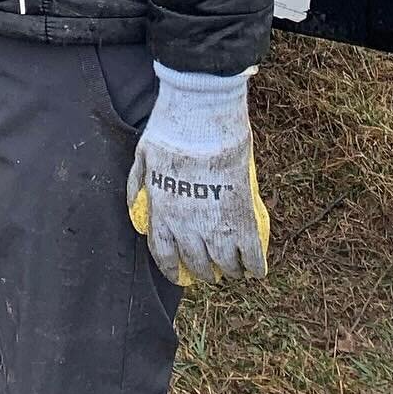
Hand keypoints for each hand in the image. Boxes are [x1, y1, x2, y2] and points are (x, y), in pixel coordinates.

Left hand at [126, 63, 269, 285]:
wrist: (201, 119)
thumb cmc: (169, 132)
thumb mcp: (142, 159)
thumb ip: (137, 186)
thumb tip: (136, 206)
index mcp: (162, 214)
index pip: (164, 256)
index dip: (173, 270)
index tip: (179, 274)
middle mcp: (187, 227)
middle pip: (196, 264)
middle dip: (203, 271)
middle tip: (210, 270)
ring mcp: (216, 226)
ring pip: (225, 265)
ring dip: (230, 271)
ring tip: (234, 269)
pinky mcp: (242, 218)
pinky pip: (251, 255)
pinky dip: (255, 266)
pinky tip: (256, 269)